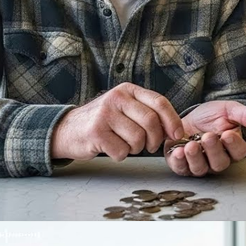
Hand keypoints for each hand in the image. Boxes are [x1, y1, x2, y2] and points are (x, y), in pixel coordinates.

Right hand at [51, 83, 184, 160]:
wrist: (68, 129)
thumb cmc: (103, 122)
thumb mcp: (124, 108)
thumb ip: (147, 113)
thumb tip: (176, 129)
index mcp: (127, 90)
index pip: (159, 102)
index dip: (173, 120)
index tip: (177, 134)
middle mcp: (116, 98)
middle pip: (151, 122)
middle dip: (155, 139)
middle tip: (149, 146)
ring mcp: (105, 114)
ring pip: (138, 139)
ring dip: (136, 149)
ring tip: (124, 144)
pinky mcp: (96, 132)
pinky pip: (122, 151)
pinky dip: (120, 155)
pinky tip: (111, 148)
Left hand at [165, 101, 245, 176]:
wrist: (184, 117)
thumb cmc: (208, 116)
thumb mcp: (228, 110)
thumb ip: (245, 115)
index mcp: (232, 148)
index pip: (238, 152)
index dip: (234, 145)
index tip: (228, 134)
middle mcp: (218, 160)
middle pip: (220, 163)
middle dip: (213, 150)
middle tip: (208, 137)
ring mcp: (200, 165)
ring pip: (201, 168)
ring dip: (196, 158)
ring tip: (191, 145)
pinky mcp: (182, 166)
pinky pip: (182, 169)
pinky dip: (179, 161)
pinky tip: (178, 151)